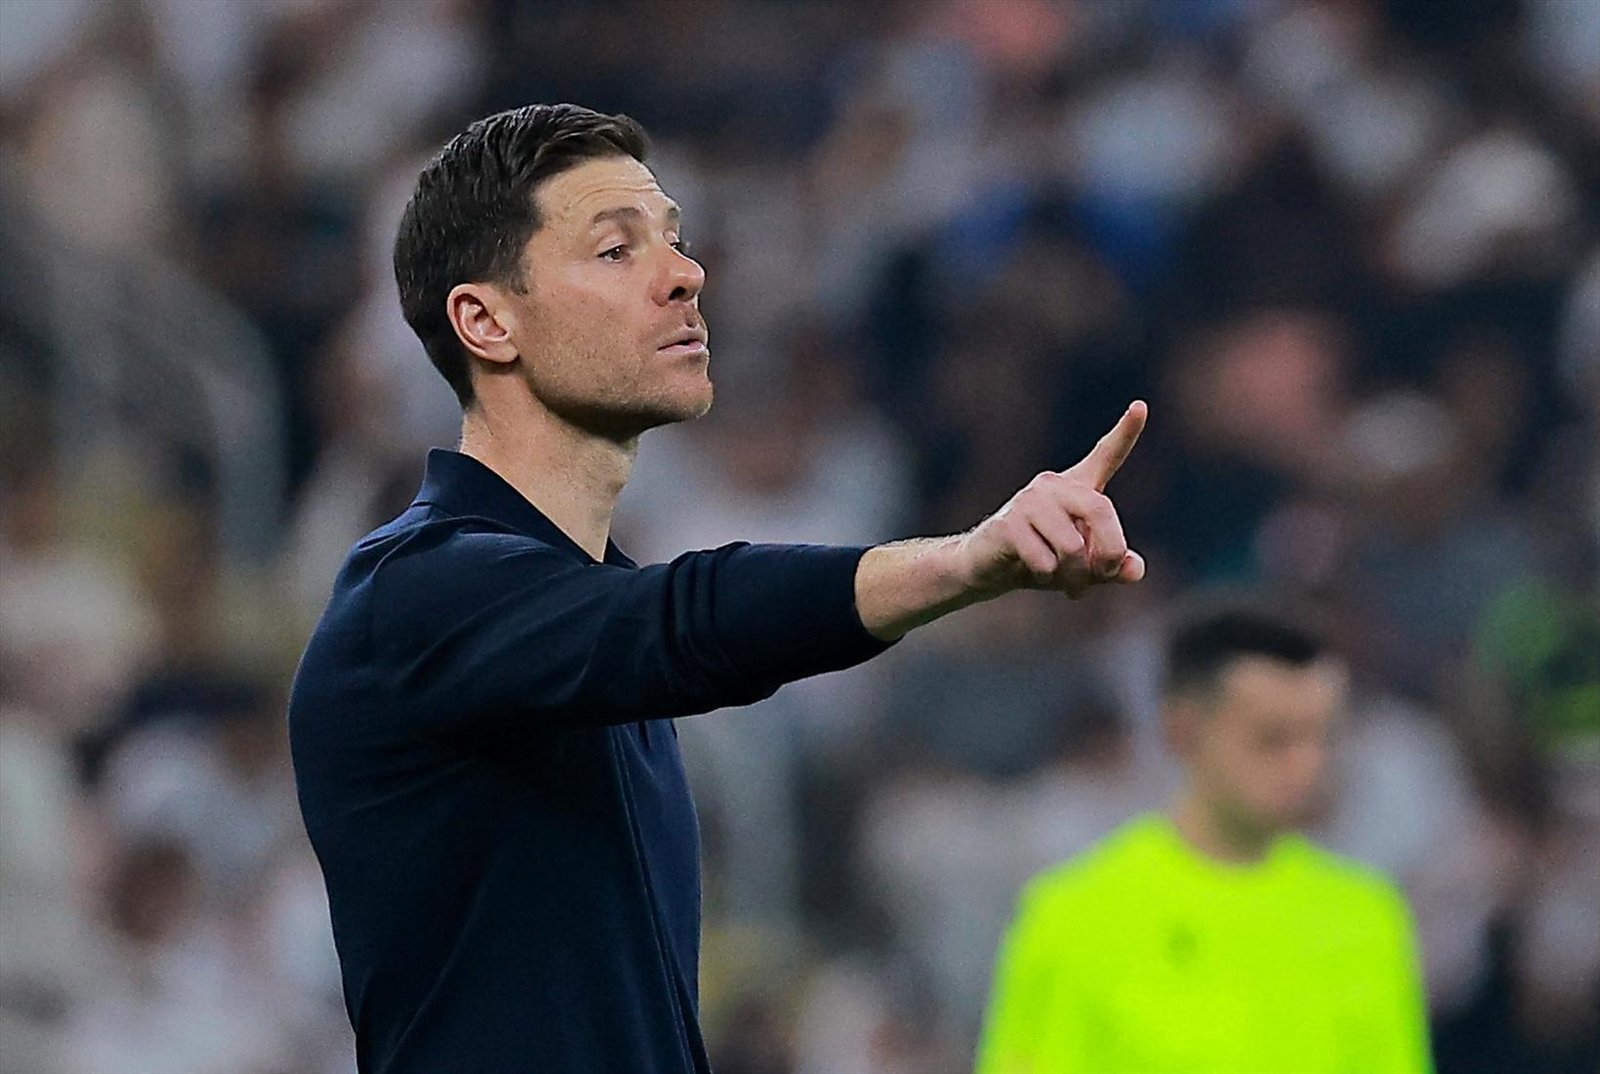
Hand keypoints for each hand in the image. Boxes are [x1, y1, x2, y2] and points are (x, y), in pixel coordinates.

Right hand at [958, 401, 1146, 598]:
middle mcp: (1054, 485)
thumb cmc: (1042, 562)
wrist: (986, 569)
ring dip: (1073, 576)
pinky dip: (1047, 578)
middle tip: (1101, 577)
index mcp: (1077, 488)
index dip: (1125, 432)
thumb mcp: (1085, 568)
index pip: (1105, 455)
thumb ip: (1115, 567)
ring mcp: (1029, 501)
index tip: (1140, 406)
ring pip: (1072, 546)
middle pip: (1101, 511)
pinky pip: (1045, 561)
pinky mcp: (1008, 524)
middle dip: (1107, 555)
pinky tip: (1035, 574)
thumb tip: (1135, 569)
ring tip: (1063, 581)